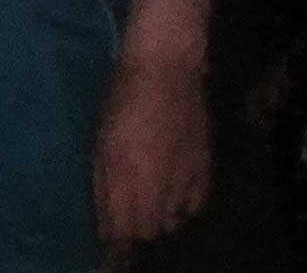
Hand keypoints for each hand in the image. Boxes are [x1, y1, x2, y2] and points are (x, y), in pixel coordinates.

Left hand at [93, 58, 210, 246]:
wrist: (166, 71)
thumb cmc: (122, 100)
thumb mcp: (100, 141)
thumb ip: (103, 183)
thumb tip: (105, 219)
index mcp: (124, 173)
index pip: (123, 230)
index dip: (114, 236)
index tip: (108, 233)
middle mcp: (157, 183)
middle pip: (148, 230)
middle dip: (135, 228)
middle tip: (127, 211)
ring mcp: (184, 178)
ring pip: (172, 221)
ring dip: (158, 217)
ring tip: (149, 198)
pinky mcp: (205, 170)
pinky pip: (195, 207)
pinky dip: (183, 206)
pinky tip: (173, 192)